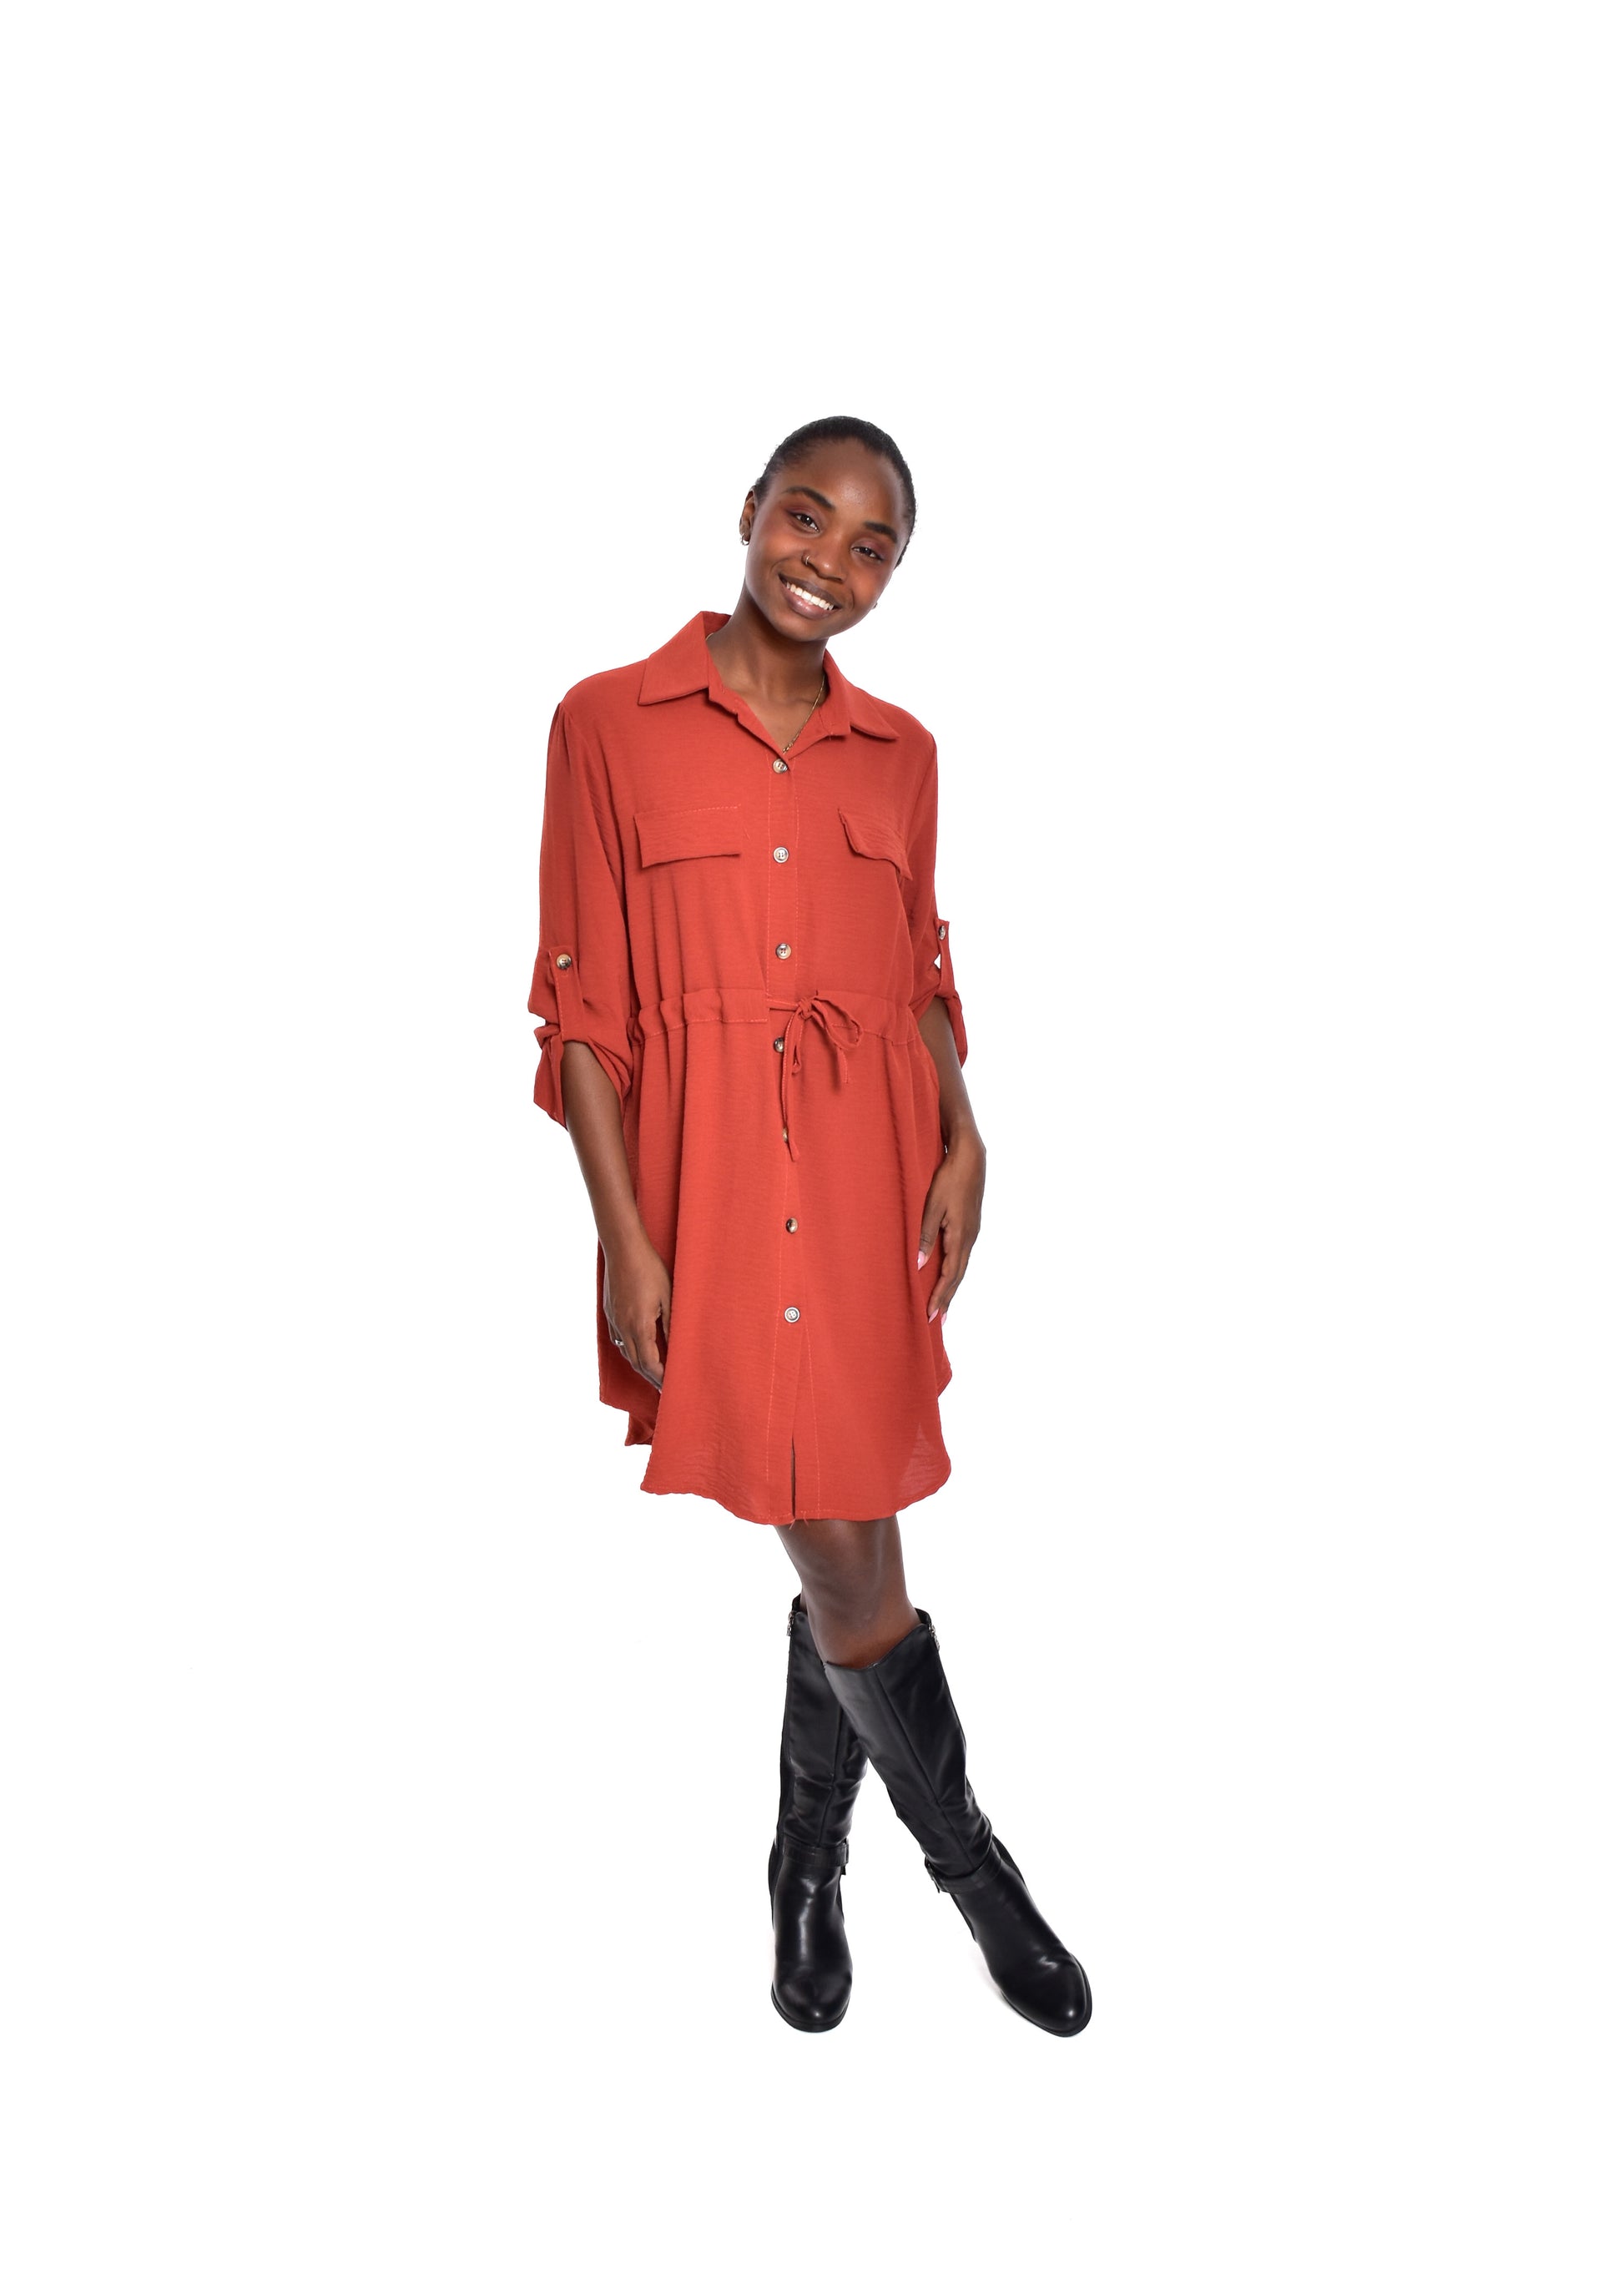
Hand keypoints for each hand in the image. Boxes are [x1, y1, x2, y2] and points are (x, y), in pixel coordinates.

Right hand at [604, 1231, 672, 1390]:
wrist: (623, 1248)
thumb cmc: (649, 1269)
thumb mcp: (669, 1297)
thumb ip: (671, 1324)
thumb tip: (677, 1346)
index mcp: (639, 1326)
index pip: (650, 1363)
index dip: (660, 1378)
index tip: (671, 1387)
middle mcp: (623, 1327)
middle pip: (636, 1363)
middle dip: (651, 1378)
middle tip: (664, 1388)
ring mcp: (614, 1320)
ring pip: (625, 1352)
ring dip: (640, 1365)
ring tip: (654, 1374)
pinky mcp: (610, 1312)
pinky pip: (618, 1339)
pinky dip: (630, 1350)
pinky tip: (638, 1349)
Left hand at [917, 1135, 984, 1321]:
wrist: (971, 1157)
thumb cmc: (949, 1179)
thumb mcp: (932, 1206)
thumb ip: (925, 1235)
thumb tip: (919, 1264)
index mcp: (961, 1236)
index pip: (950, 1275)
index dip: (940, 1296)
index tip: (931, 1315)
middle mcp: (970, 1238)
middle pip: (958, 1276)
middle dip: (947, 1298)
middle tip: (938, 1320)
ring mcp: (972, 1232)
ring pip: (961, 1266)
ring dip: (951, 1286)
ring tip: (943, 1304)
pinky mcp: (970, 1225)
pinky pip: (962, 1255)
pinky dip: (954, 1271)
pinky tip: (948, 1274)